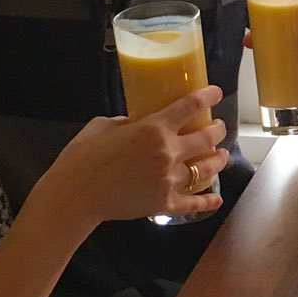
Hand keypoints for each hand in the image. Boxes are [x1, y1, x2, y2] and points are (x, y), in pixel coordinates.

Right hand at [47, 84, 229, 225]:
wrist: (75, 195)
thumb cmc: (83, 156)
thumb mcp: (105, 126)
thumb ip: (128, 122)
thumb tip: (138, 124)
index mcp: (154, 128)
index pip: (191, 106)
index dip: (208, 96)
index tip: (216, 92)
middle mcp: (169, 152)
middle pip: (207, 138)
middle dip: (218, 130)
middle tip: (219, 127)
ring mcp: (170, 180)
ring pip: (207, 169)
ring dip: (219, 160)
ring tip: (222, 155)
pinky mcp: (166, 204)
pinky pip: (194, 204)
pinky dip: (208, 201)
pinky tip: (216, 198)